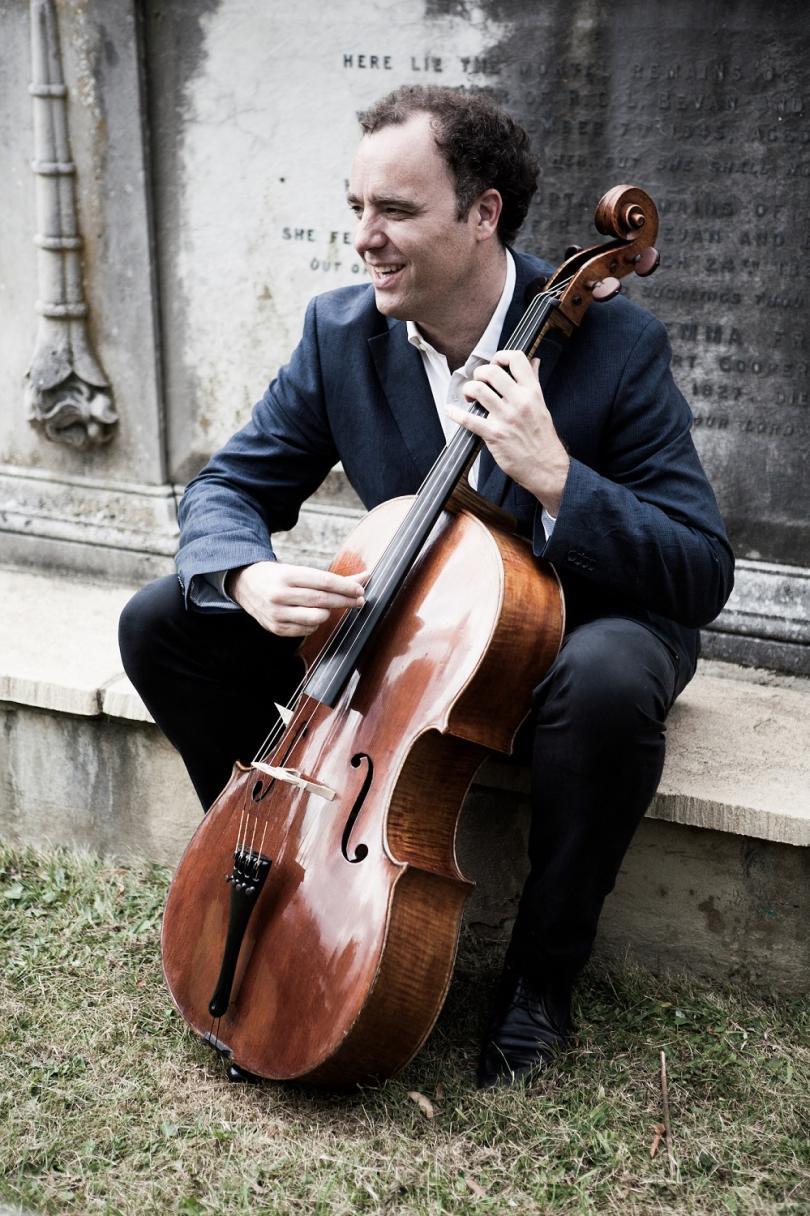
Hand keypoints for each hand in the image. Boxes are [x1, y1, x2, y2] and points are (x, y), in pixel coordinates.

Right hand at [227, 561, 366, 636]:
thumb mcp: (301, 571)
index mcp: (286, 575)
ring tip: (330, 607)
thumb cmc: (280, 576)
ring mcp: (277, 614)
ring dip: (329, 613)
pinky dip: (315, 624)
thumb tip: (365, 577)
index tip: (360, 590)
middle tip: (359, 600)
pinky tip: (313, 616)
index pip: (323, 581)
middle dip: (345, 601)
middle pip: (322, 600)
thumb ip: (333, 578)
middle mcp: (280, 595)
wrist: (246, 584)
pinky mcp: (276, 628)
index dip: (345, 587)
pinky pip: (307, 630)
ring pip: (316, 618)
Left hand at [446, 349, 569, 515]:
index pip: (516, 359)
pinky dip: (455, 414)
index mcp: (532, 392)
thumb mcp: (542, 405)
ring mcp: (506, 418)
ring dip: (468, 390)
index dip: (500, 356)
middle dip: (479, 374)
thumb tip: (534, 361)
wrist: (546, 467)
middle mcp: (519, 401)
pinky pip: (469, 420)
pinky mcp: (494, 435)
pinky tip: (450, 411)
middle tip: (479, 382)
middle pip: (492, 372)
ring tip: (470, 396)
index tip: (495, 364)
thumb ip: (534, 382)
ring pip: (479, 390)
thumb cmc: (543, 437)